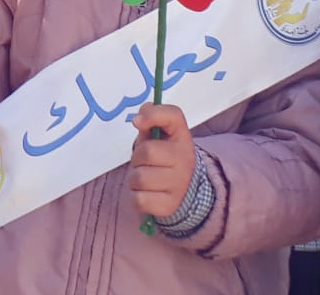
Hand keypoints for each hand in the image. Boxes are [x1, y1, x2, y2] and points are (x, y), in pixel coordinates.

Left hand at [128, 103, 197, 218]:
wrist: (184, 192)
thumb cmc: (164, 158)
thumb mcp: (160, 136)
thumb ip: (150, 121)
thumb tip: (139, 118)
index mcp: (182, 137)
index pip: (173, 115)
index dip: (153, 115)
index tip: (138, 122)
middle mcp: (185, 159)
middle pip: (146, 151)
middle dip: (136, 158)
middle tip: (143, 162)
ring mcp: (179, 184)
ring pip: (139, 178)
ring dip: (134, 179)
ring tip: (145, 178)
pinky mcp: (169, 205)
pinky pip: (139, 199)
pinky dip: (136, 197)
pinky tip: (146, 193)